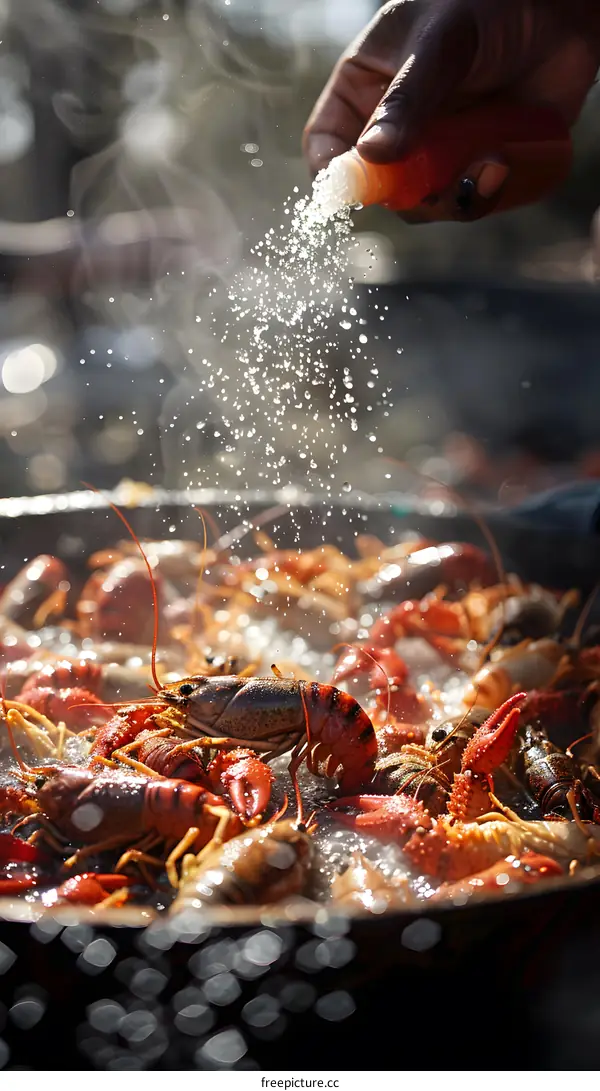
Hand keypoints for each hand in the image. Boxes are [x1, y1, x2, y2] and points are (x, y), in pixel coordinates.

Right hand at [304, 0, 599, 180]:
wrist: (559, 8)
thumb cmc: (484, 4)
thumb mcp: (439, 42)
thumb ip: (406, 98)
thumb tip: (371, 155)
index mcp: (364, 91)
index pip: (327, 147)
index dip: (335, 176)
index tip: (354, 190)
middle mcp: (394, 129)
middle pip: (378, 189)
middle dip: (407, 194)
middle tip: (437, 181)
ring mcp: (436, 150)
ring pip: (426, 203)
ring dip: (454, 197)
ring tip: (491, 162)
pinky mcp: (477, 164)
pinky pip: (470, 200)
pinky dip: (485, 193)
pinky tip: (504, 165)